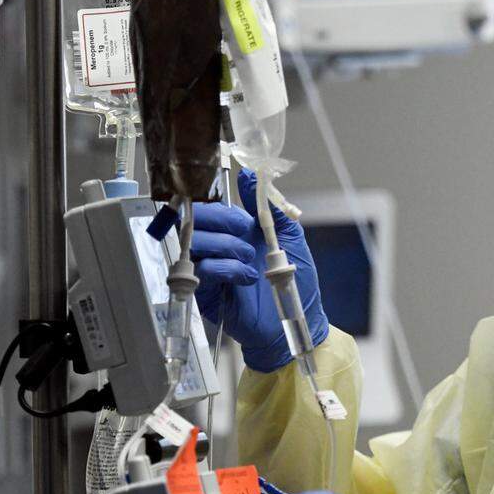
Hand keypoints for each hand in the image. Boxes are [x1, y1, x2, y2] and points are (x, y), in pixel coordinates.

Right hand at [191, 169, 327, 371]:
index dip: (224, 209)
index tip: (248, 219)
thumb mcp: (290, 236)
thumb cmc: (297, 280)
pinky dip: (226, 269)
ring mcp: (210, 269)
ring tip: (250, 259)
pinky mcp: (207, 293)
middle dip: (222, 222)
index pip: (210, 208)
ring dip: (225, 245)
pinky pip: (202, 270)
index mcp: (235, 231)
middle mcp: (218, 247)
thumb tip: (251, 175)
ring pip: (195, 243)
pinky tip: (247, 278)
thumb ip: (270, 207)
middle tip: (246, 234)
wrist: (298, 317)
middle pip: (194, 221)